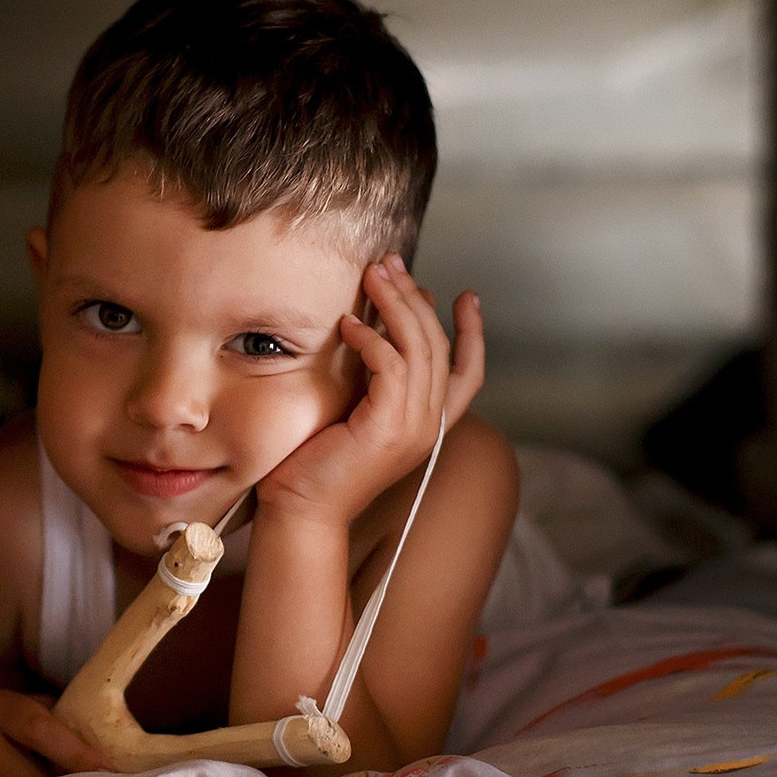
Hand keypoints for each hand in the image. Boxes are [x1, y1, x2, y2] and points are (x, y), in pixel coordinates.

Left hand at [257, 253, 484, 527]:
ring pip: (419, 349)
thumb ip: (377, 379)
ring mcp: (413, 428)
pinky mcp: (386, 428)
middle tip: (390, 264)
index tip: (467, 295)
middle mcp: (430, 426)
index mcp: (430, 425)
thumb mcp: (357, 413)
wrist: (303, 512)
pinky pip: (391, 367)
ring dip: (396, 305)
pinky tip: (349, 324)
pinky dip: (372, 339)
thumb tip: (379, 328)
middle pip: (440, 346)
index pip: (470, 374)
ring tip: (372, 277)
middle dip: (417, 298)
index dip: (474, 333)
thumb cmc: (318, 463)